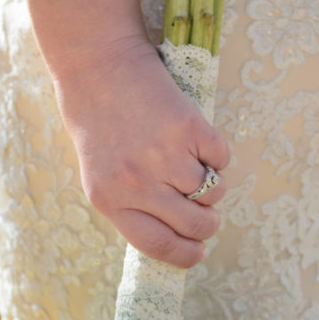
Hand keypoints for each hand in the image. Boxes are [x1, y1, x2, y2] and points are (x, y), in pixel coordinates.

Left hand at [54, 37, 230, 268]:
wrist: (98, 64)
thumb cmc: (97, 122)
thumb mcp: (102, 175)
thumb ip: (131, 206)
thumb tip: (176, 234)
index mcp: (110, 201)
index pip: (157, 245)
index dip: (184, 255)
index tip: (198, 253)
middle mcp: (137, 184)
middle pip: (193, 224)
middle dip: (208, 224)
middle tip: (208, 216)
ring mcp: (164, 156)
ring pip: (211, 192)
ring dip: (212, 185)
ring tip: (194, 166)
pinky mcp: (189, 127)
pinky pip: (221, 158)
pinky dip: (216, 152)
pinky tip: (195, 137)